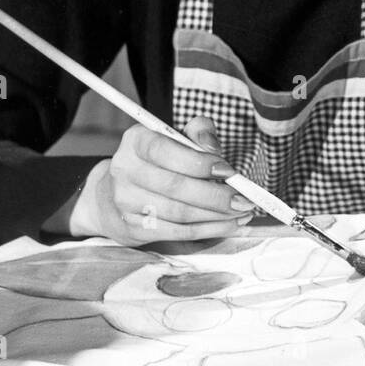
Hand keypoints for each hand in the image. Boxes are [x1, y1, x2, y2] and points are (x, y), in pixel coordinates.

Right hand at [69, 115, 257, 244]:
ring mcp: (125, 201)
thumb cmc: (160, 161)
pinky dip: (208, 230)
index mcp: (136, 141)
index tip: (229, 171)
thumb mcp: (177, 138)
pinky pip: (177, 232)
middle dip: (216, 196)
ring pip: (179, 213)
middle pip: (175, 186)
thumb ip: (199, 133)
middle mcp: (124, 170)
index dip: (199, 163)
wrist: (119, 194)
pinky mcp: (133, 228)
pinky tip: (228, 225)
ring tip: (242, 213)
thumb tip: (212, 147)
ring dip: (216, 216)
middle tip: (244, 199)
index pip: (165, 150)